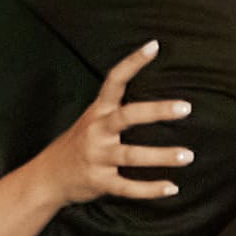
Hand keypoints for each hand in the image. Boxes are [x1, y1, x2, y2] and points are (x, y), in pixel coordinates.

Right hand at [39, 41, 191, 203]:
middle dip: (157, 111)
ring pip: (131, 155)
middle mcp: (96, 131)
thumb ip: (115, 109)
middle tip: (185, 107)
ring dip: (161, 156)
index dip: (133, 62)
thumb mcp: (92, 120)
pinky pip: (128, 187)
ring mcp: (97, 157)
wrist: (48, 177)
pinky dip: (150, 189)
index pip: (115, 80)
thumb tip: (152, 96)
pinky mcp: (100, 182)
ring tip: (187, 155)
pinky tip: (172, 188)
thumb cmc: (79, 144)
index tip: (154, 46)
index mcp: (98, 112)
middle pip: (127, 117)